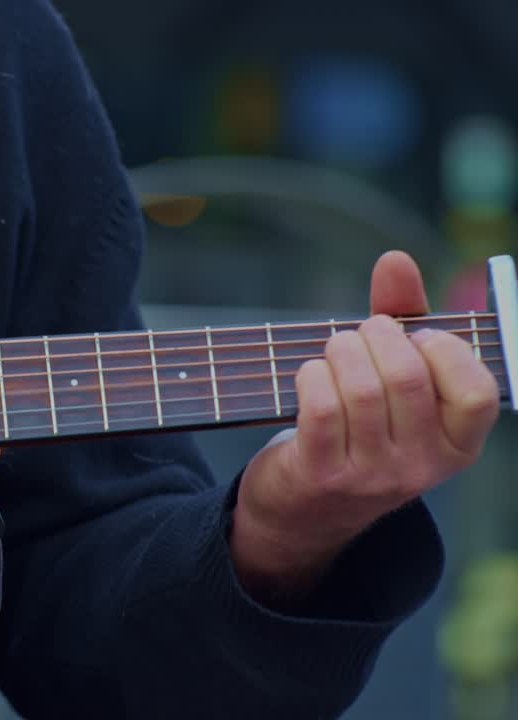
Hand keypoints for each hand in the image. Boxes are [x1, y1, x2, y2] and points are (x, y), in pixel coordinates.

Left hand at [232, 250, 499, 603]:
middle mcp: (421, 467)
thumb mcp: (393, 381)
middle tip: (361, 334)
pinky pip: (323, 408)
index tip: (417, 337)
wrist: (303, 509)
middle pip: (409, 379)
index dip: (446, 352)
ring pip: (362, 389)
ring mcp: (372, 475)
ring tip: (334, 350)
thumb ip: (402, 318)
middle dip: (377, 337)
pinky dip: (312, 375)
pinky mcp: (323, 474)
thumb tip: (395, 259)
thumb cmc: (358, 428)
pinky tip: (310, 374)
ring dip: (340, 351)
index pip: (478, 395)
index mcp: (456, 446)